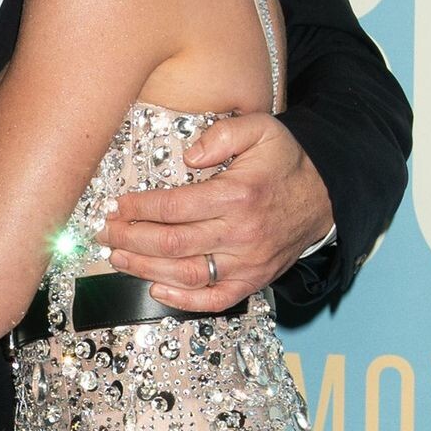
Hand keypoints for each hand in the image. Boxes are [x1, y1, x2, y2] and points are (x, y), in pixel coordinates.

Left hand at [95, 112, 333, 308]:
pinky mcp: (252, 281)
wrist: (324, 196)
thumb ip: (223, 133)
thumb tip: (190, 153)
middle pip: (172, 244)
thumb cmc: (286, 163)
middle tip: (106, 232)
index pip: (174, 207)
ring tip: (118, 257)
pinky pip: (213, 300)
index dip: (138, 209)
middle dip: (131, 239)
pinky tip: (155, 289)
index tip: (116, 205)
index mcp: (238, 196)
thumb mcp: (261, 129)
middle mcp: (241, 234)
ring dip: (144, 269)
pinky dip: (182, 301)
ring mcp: (247, 263)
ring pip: (185, 275)